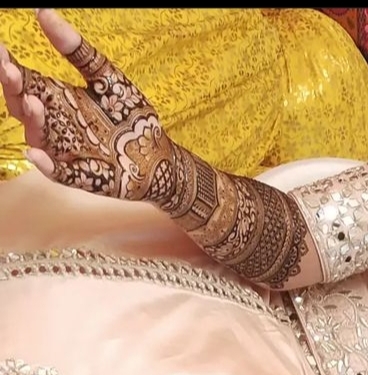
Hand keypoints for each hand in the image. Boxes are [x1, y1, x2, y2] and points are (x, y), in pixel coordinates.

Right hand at [0, 9, 175, 200]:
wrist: (161, 155)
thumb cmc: (131, 115)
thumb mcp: (107, 77)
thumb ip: (77, 50)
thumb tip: (43, 12)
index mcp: (56, 97)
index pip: (23, 79)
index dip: (8, 66)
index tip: (1, 49)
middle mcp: (54, 123)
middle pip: (22, 106)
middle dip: (13, 89)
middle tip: (10, 71)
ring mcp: (65, 150)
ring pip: (37, 137)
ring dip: (32, 121)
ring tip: (34, 103)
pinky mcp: (82, 176)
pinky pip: (58, 173)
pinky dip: (46, 165)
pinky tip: (37, 154)